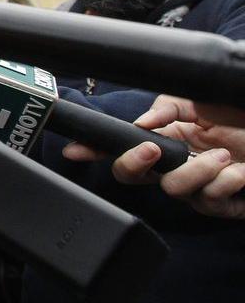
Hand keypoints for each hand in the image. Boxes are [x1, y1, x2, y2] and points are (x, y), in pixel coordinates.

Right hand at [63, 95, 244, 218]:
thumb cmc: (240, 111)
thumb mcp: (201, 98)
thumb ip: (166, 107)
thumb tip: (140, 125)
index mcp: (169, 138)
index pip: (123, 145)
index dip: (95, 150)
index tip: (73, 149)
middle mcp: (178, 164)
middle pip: (133, 176)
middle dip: (134, 164)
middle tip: (152, 149)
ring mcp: (200, 185)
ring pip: (174, 191)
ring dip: (196, 173)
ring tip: (222, 157)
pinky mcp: (225, 204)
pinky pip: (209, 203)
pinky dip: (223, 186)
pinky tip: (238, 172)